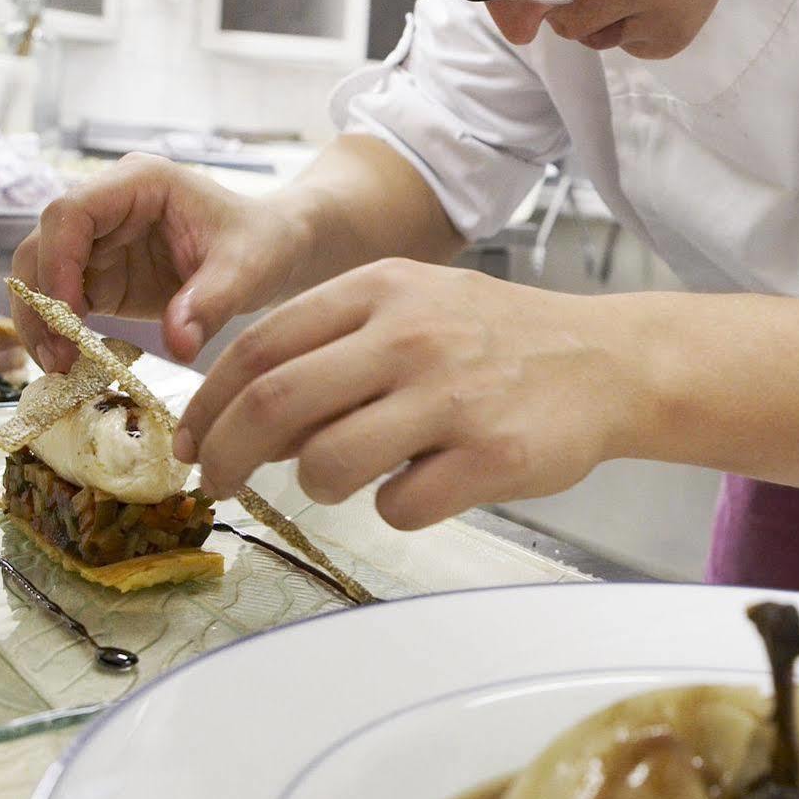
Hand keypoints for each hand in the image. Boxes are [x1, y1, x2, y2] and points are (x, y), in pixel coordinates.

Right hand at [9, 153, 300, 369]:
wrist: (276, 251)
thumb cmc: (264, 243)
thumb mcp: (246, 270)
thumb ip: (210, 303)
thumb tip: (179, 346)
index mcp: (139, 183)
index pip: (69, 212)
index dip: (57, 263)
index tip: (69, 316)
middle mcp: (108, 206)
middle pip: (42, 245)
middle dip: (39, 302)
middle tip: (55, 357)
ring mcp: (101, 242)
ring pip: (41, 276)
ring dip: (40, 322)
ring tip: (60, 368)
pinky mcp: (103, 278)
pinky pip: (62, 303)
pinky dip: (59, 333)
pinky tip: (72, 366)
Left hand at [174, 259, 644, 529]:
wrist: (608, 361)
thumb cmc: (496, 339)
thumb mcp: (414, 302)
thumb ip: (332, 340)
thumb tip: (242, 410)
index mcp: (381, 291)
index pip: (259, 347)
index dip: (207, 405)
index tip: (190, 442)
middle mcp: (411, 336)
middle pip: (274, 404)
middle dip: (228, 455)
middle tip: (218, 484)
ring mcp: (452, 397)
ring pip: (329, 465)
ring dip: (318, 484)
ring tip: (349, 475)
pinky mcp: (491, 456)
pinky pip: (400, 507)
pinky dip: (394, 508)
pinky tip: (423, 483)